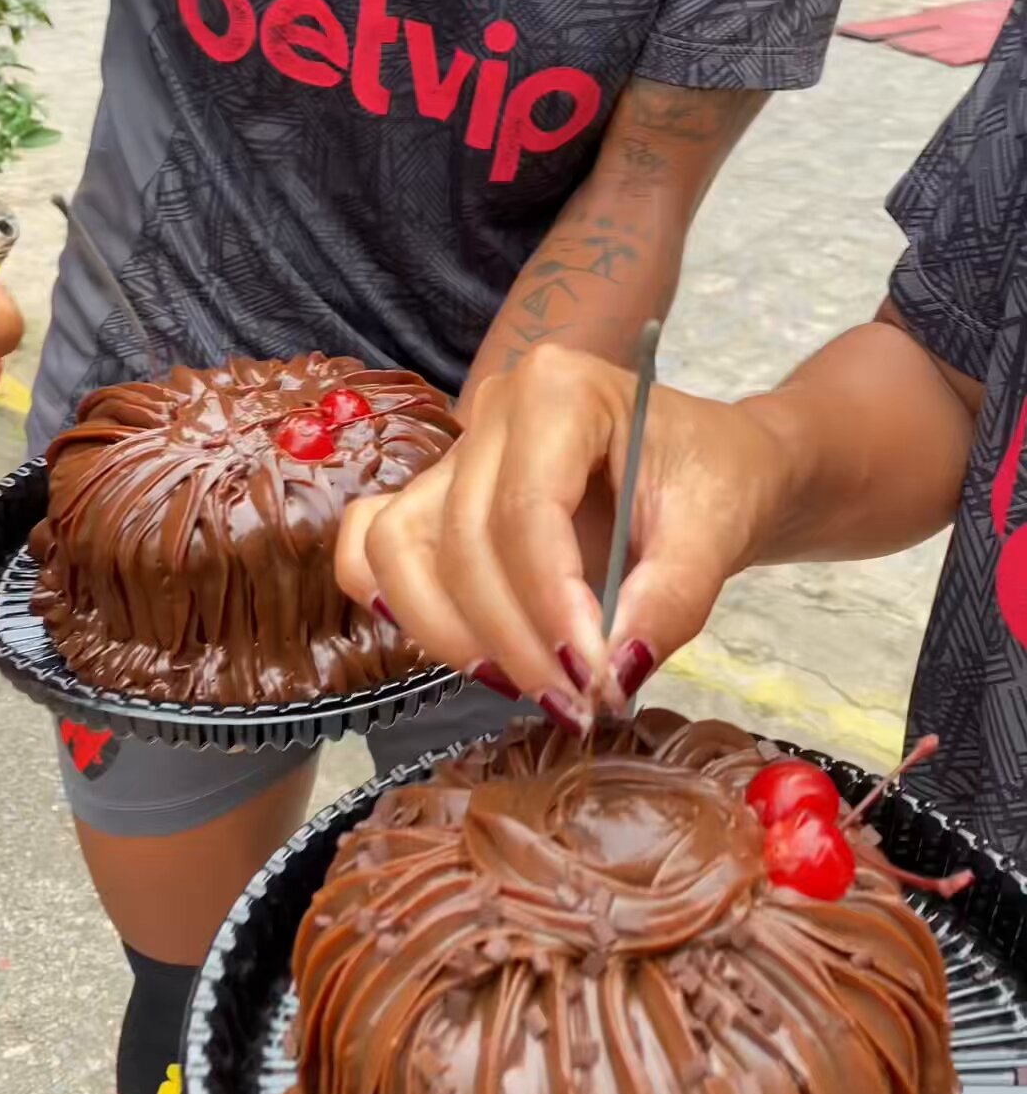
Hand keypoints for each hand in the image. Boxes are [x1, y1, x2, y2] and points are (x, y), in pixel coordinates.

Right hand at [335, 344, 790, 725]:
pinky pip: (376, 548)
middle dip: (512, 638)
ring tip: (525, 685)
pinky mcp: (437, 499)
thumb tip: (610, 674)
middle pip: (462, 541)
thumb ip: (670, 599)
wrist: (712, 467)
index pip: (525, 510)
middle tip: (575, 704)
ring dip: (449, 633)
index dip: (548, 606)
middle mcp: (490, 412)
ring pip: (399, 550)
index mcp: (559, 389)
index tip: (593, 680)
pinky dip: (397, 602)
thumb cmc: (715, 479)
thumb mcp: (717, 531)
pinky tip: (458, 647)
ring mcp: (455, 455)